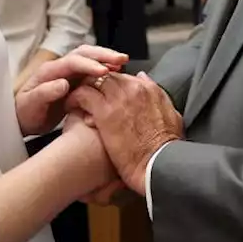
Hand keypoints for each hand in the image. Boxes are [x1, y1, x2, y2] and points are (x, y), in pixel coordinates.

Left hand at [16, 45, 127, 135]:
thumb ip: (44, 93)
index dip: (89, 65)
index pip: (72, 62)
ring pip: (90, 59)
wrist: (23, 119)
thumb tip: (63, 83)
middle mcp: (60, 68)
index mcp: (50, 71)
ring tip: (123, 63)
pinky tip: (117, 75)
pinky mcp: (75, 81)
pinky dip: (105, 70)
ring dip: (106, 59)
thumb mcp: (31, 105)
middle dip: (103, 55)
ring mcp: (68, 73)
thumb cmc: (26, 113)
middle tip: (121, 59)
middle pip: (84, 54)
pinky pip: (92, 71)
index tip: (104, 71)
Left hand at [68, 72, 182, 195]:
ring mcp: (119, 98)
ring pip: (93, 80)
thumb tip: (145, 79)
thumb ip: (158, 95)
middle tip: (86, 96)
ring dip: (83, 88)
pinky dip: (74, 99)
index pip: (124, 77)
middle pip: (107, 75)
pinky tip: (70, 107)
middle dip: (95, 84)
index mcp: (149, 89)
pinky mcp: (104, 111)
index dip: (112, 86)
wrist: (158, 165)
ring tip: (75, 100)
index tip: (105, 95)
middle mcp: (134, 88)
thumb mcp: (172, 116)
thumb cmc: (165, 149)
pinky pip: (83, 94)